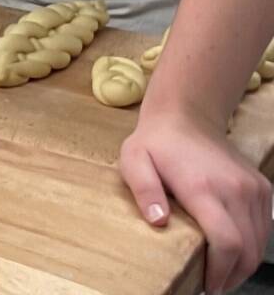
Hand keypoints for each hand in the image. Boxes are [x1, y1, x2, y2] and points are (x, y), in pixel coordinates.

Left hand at [120, 105, 270, 293]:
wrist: (186, 117)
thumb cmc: (156, 144)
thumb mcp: (134, 162)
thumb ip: (144, 192)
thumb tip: (158, 222)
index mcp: (204, 188)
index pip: (227, 242)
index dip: (220, 271)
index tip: (206, 285)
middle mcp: (236, 189)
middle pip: (248, 249)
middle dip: (233, 275)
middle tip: (212, 285)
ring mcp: (254, 188)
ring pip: (261, 242)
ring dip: (244, 264)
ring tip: (222, 273)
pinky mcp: (262, 188)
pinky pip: (265, 227)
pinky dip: (253, 246)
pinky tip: (233, 252)